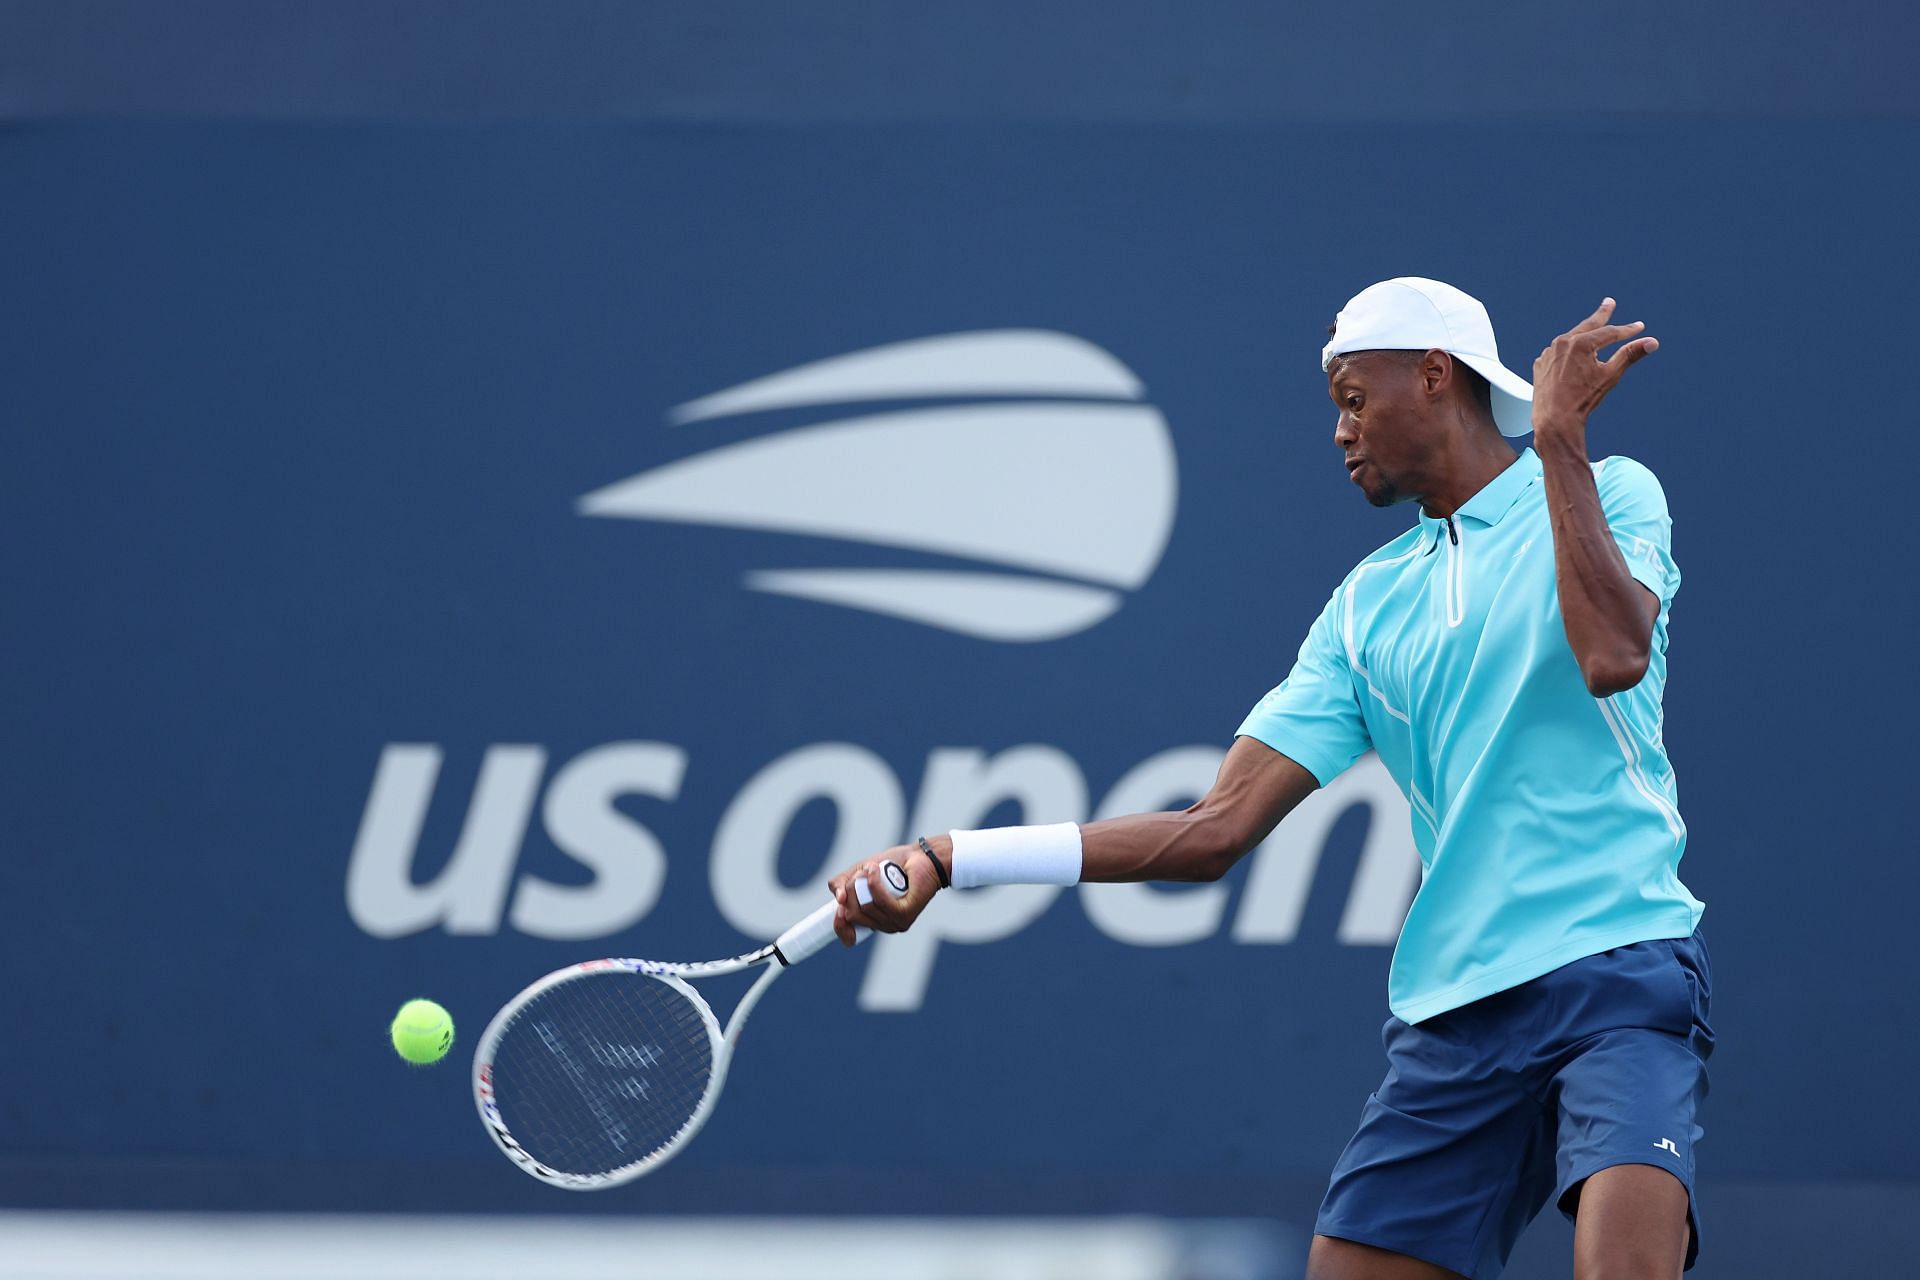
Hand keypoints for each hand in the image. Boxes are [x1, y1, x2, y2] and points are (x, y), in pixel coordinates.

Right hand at [828, 841, 943, 944]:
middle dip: (850, 890)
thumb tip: (839, 899)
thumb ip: (842, 884)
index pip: (848, 936)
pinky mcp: (905, 914)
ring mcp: (895, 923)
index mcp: (871, 920)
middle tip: (860, 874)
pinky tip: (875, 870)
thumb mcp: (858, 872)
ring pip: (865, 907)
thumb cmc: (892, 866)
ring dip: (861, 882)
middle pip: (853, 915)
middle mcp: (882, 925)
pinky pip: (881, 901)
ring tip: (871, 868)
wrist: (921, 857)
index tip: (839, 902)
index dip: (838, 923)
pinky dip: (874, 883)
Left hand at [1530, 298, 1658, 438]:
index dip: (1627, 330)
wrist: (1554, 419)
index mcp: (1581, 343)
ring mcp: (1548, 353)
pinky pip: (1557, 354)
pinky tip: (1571, 357)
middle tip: (1609, 303)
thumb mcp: (1610, 375)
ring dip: (1582, 335)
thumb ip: (1629, 355)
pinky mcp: (1540, 364)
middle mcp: (1562, 343)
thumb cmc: (1583, 399)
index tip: (1639, 327)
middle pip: (1587, 326)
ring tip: (1591, 330)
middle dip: (1601, 315)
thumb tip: (1652, 342)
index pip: (1610, 332)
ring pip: (1570, 340)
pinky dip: (1566, 353)